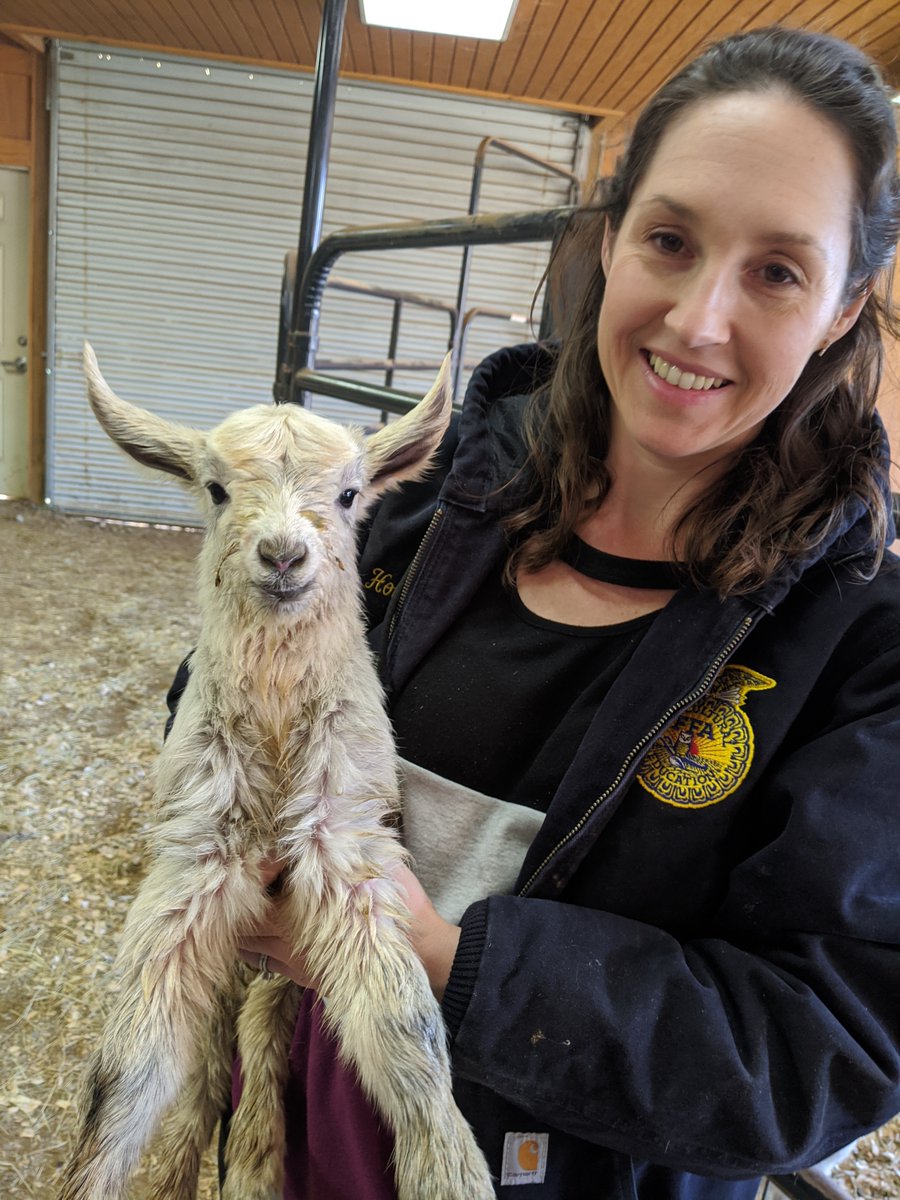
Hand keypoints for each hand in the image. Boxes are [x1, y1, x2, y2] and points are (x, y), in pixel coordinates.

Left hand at [238, 859, 460, 1000]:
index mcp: (293, 910)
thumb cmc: (393, 904)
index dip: (252, 868)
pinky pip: (262, 965)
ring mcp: (291, 962)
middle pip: (239, 921)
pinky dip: (255, 948)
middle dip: (237, 901)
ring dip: (242, 926)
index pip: (253, 886)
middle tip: (247, 880)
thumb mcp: (374, 860)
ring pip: (247, 946)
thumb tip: (330, 808)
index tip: (264, 854)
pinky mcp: (301, 978)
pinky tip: (265, 932)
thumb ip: (347, 838)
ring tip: (249, 907)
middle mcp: (284, 939)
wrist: (418, 954)